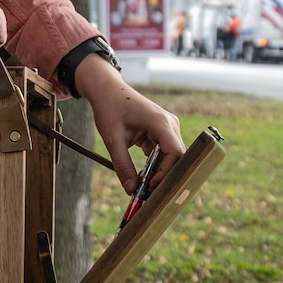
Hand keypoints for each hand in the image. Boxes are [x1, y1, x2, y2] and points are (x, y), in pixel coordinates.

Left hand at [73, 53, 184, 193]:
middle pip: (176, 157)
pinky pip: (162, 151)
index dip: (166, 173)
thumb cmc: (110, 109)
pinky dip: (154, 164)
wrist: (106, 90)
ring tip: (145, 186)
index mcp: (161, 123)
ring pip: (170, 156)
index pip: (175, 153)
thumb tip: (130, 191)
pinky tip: (144, 174)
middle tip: (148, 193)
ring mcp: (167, 127)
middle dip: (163, 176)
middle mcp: (169, 124)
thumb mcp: (113, 140)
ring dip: (158, 171)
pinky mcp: (160, 131)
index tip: (150, 187)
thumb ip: (123, 166)